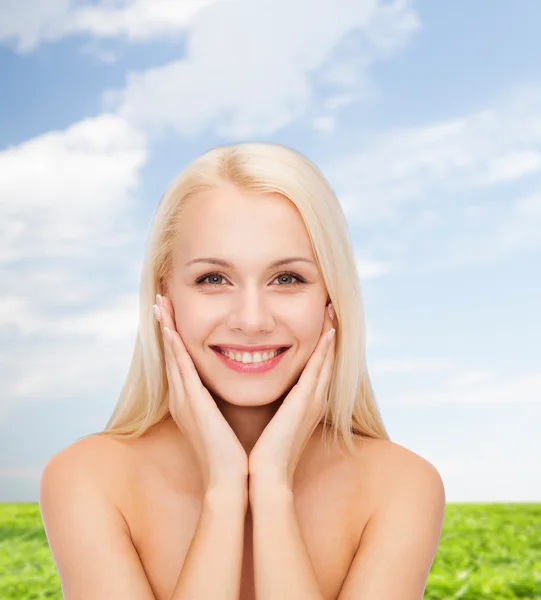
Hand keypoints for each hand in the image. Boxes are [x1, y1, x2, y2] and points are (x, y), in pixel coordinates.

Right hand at [154, 294, 248, 494]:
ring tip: (161, 303)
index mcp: (191, 402)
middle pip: (172, 353)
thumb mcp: (223, 422)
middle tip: (161, 299)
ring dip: (167, 327)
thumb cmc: (231, 454)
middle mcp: (182, 398)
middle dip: (166, 325)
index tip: (174, 315)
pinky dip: (174, 346)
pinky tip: (170, 328)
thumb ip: (221, 404)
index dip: (175, 337)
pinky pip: (181, 368)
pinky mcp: (191, 402)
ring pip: (173, 355)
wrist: (229, 481)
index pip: (181, 361)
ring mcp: (184, 399)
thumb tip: (233, 388)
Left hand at [248, 303, 336, 491]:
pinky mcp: (305, 402)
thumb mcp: (273, 424)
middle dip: (330, 334)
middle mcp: (314, 400)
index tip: (321, 322)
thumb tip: (266, 395)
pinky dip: (324, 350)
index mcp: (306, 405)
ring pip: (326, 360)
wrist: (266, 477)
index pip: (316, 368)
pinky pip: (317, 369)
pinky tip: (327, 332)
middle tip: (332, 307)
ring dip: (330, 335)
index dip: (322, 345)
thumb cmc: (265, 454)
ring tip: (332, 310)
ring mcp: (313, 401)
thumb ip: (275, 408)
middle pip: (327, 360)